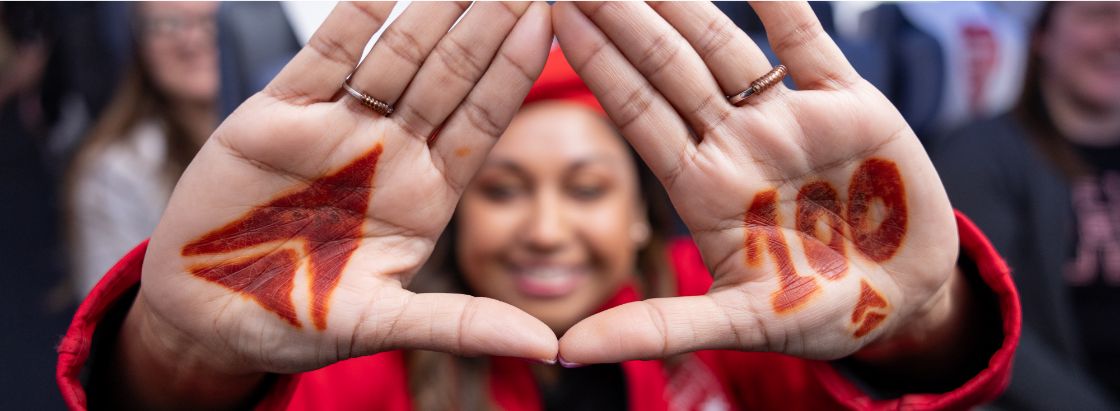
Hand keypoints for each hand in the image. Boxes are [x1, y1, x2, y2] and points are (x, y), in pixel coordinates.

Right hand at [128, 1, 556, 392]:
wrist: (203, 316)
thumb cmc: (295, 321)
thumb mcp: (382, 326)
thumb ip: (461, 326)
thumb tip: (546, 347)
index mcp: (425, 197)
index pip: (481, 121)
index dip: (515, 72)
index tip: (552, 22)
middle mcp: (389, 153)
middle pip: (449, 76)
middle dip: (487, 24)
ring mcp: (336, 129)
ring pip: (395, 56)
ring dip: (433, 10)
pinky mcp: (278, 116)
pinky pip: (322, 56)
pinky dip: (353, 18)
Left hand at [553, 2, 959, 363]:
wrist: (905, 302)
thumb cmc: (816, 316)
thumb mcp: (737, 324)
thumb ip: (657, 328)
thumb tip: (566, 352)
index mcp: (702, 186)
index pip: (636, 112)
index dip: (598, 64)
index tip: (556, 15)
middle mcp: (735, 142)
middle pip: (668, 67)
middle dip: (626, 17)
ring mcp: (788, 119)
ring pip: (726, 47)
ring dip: (685, 2)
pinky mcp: (849, 104)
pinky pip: (808, 42)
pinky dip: (782, 4)